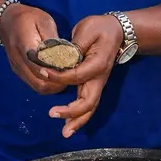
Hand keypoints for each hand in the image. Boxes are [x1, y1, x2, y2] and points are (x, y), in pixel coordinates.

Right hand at [0, 4, 66, 94]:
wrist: (7, 21)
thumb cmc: (28, 18)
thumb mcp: (44, 21)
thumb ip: (53, 39)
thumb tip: (65, 55)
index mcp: (25, 45)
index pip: (41, 66)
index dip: (56, 71)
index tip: (69, 68)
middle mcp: (19, 60)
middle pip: (40, 82)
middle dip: (58, 83)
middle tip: (71, 74)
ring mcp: (17, 68)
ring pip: (38, 87)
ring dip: (53, 86)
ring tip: (64, 76)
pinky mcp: (18, 71)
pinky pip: (34, 84)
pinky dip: (47, 84)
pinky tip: (55, 76)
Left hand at [39, 15, 123, 137]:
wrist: (117, 31)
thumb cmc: (101, 28)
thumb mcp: (87, 30)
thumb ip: (75, 45)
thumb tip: (61, 58)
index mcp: (97, 64)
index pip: (76, 76)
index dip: (59, 76)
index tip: (43, 71)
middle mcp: (99, 78)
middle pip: (88, 102)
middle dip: (71, 112)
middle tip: (52, 114)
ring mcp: (97, 83)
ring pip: (89, 107)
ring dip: (77, 120)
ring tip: (64, 132)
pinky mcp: (92, 84)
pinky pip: (87, 104)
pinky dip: (78, 116)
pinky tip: (68, 124)